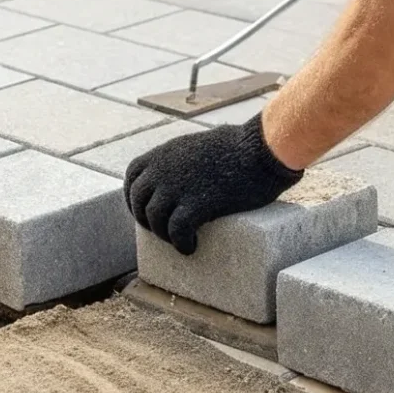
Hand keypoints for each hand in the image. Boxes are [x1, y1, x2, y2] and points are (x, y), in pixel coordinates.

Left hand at [124, 115, 303, 255]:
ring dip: (165, 235)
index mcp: (164, 153)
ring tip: (181, 241)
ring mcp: (177, 187)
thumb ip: (185, 158)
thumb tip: (189, 170)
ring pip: (155, 220)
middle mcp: (164, 169)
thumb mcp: (201, 145)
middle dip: (147, 220)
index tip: (146, 211)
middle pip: (139, 202)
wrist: (261, 150)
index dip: (134, 198)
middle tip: (164, 232)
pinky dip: (181, 243)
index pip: (132, 178)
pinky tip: (191, 247)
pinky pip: (176, 232)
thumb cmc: (241, 146)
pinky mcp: (196, 204)